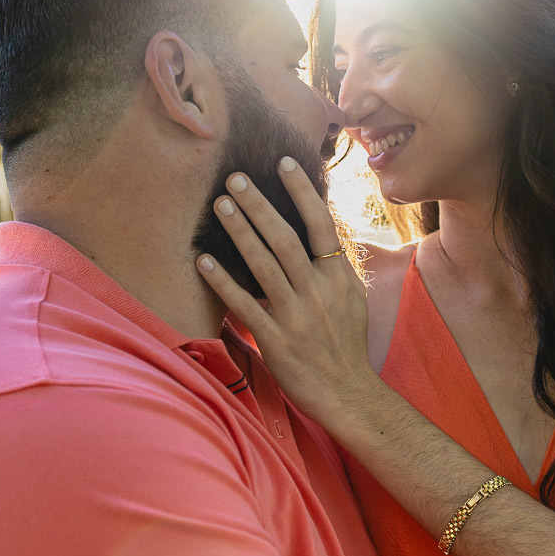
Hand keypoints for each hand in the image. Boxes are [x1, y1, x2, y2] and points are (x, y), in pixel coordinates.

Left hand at [196, 158, 381, 432]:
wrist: (349, 393)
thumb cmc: (345, 344)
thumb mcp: (350, 298)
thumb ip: (332, 265)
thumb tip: (318, 229)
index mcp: (338, 276)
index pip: (321, 224)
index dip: (302, 191)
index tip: (283, 161)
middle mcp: (319, 290)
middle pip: (286, 238)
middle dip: (260, 205)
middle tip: (235, 177)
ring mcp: (297, 315)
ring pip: (265, 265)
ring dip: (240, 232)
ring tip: (220, 205)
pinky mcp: (276, 340)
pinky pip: (245, 305)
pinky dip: (223, 282)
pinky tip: (204, 261)